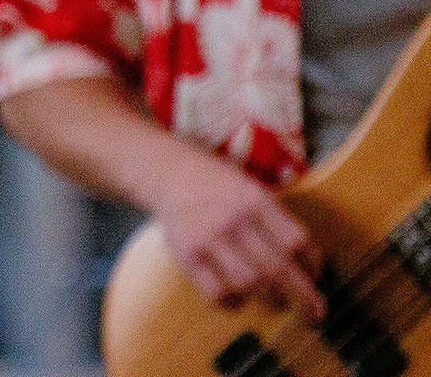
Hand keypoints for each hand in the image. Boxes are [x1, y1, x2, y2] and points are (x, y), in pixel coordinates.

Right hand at [148, 148, 324, 320]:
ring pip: (249, 283)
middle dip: (302, 296)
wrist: (167, 172)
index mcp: (255, 200)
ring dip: (270, 298)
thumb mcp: (252, 187)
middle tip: (314, 311)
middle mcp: (233, 219)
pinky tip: (239, 298)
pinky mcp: (187, 254)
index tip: (316, 276)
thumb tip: (307, 263)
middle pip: (278, 268)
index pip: (296, 241)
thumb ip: (276, 219)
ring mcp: (208, 238)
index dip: (313, 264)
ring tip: (277, 301)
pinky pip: (215, 291)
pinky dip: (232, 302)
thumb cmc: (217, 183)